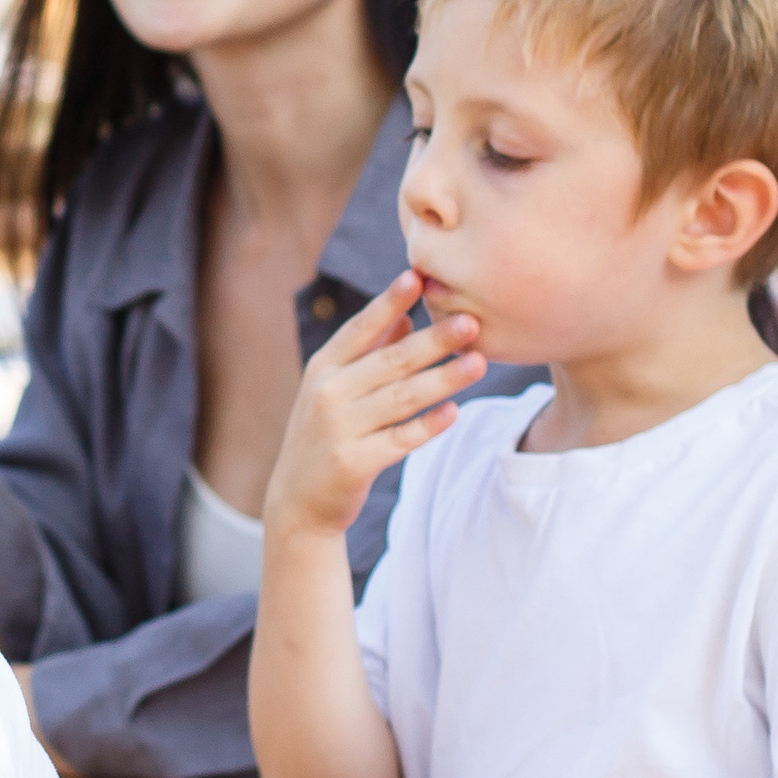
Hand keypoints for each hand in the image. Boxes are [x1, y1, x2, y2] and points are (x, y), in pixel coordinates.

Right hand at [263, 269, 485, 545]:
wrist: (298, 500)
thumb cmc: (324, 434)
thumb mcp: (332, 388)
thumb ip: (367, 352)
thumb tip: (407, 316)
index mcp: (323, 368)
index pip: (360, 328)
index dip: (389, 302)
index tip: (417, 277)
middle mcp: (327, 393)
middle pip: (391, 361)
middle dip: (434, 341)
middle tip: (471, 322)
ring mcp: (339, 429)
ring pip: (402, 399)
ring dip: (443, 379)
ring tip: (479, 363)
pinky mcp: (353, 463)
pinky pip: (401, 440)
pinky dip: (429, 425)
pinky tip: (454, 412)